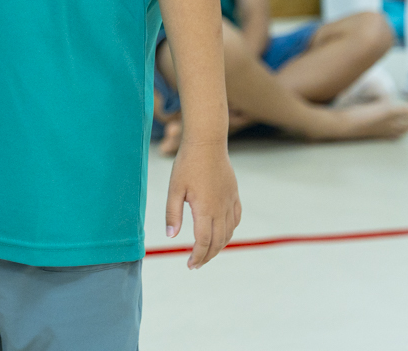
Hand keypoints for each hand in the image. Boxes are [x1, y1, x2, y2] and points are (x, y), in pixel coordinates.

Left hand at [166, 142, 240, 269]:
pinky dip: (230, 231)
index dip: (197, 256)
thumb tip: (171, 237)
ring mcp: (230, 202)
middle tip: (196, 264)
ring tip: (207, 253)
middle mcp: (221, 209)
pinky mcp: (234, 194)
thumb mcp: (174, 189)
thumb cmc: (187, 164)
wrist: (207, 142)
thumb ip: (172, 214)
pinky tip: (223, 233)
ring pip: (228, 232)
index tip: (190, 265)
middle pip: (217, 242)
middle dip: (207, 256)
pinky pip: (236, 219)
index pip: (204, 242)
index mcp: (205, 209)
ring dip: (219, 246)